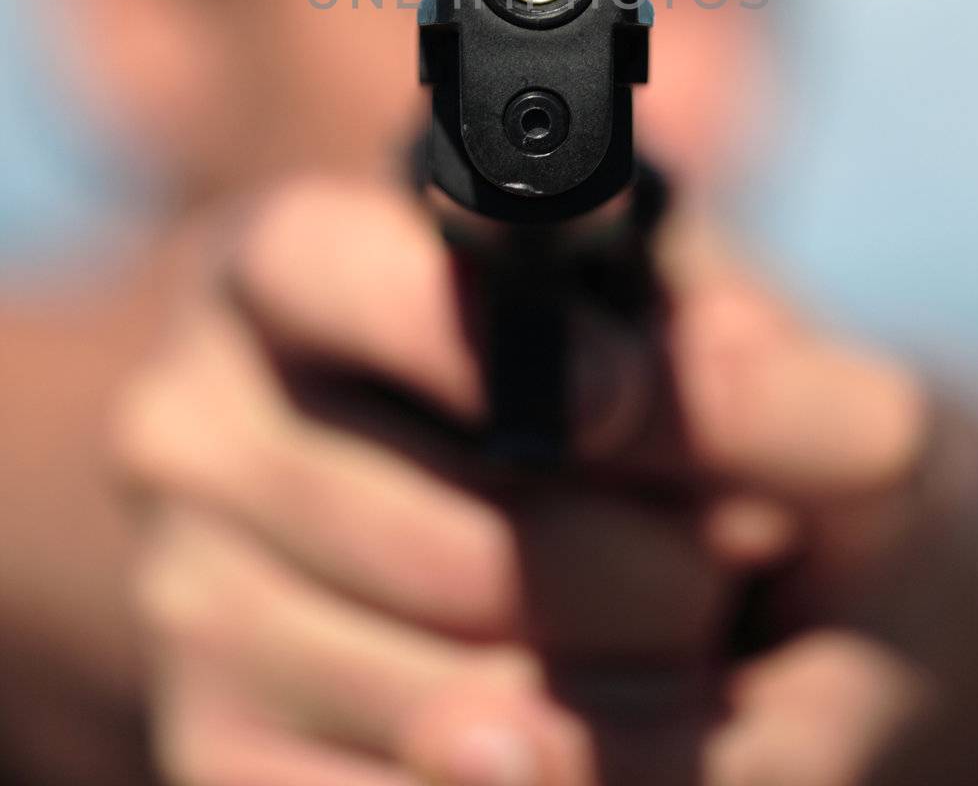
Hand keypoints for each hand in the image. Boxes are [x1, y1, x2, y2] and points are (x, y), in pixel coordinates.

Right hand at [111, 179, 977, 785]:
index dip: (502, 347)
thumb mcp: (716, 332)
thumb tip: (766, 412)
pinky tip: (605, 734)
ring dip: (652, 706)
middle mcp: (199, 426)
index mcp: (289, 261)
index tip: (630, 395)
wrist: (602, 539)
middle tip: (728, 556)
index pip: (335, 274)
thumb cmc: (647, 396)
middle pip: (465, 545)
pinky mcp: (218, 756)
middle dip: (662, 576)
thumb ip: (764, 363)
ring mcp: (192, 604)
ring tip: (694, 648)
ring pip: (474, 712)